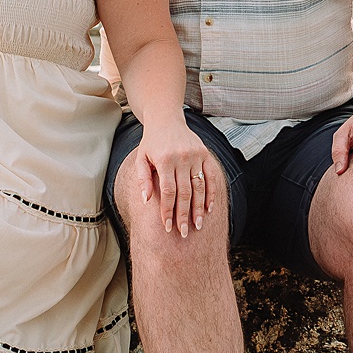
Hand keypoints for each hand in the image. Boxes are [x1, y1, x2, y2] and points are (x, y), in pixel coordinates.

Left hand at [133, 115, 215, 237]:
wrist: (166, 119)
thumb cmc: (151, 142)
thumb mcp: (141, 157)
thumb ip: (143, 179)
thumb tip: (147, 200)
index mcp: (165, 160)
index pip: (168, 192)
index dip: (168, 211)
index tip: (168, 227)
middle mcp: (182, 158)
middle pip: (185, 193)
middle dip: (184, 215)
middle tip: (183, 234)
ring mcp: (195, 155)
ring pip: (199, 187)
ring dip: (199, 208)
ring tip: (198, 226)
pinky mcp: (205, 154)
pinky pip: (211, 176)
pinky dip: (211, 194)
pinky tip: (209, 209)